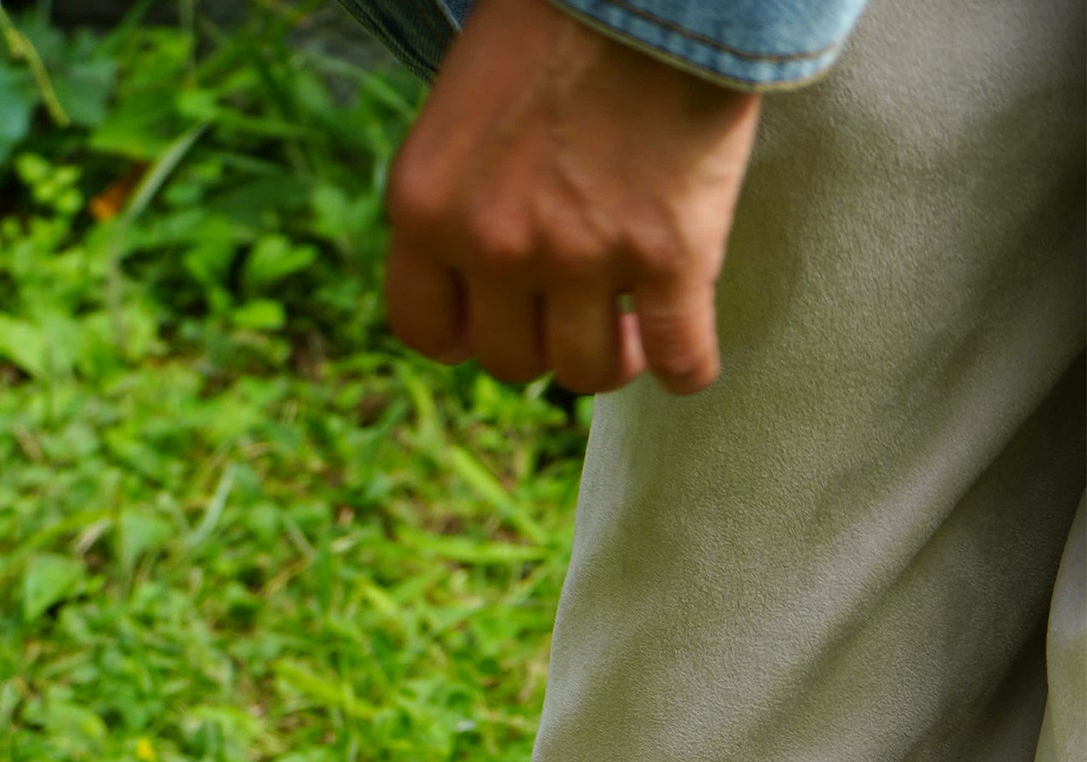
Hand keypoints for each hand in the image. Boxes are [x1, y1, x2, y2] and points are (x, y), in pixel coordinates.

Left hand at [385, 0, 760, 393]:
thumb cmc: (558, 13)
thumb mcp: (465, 103)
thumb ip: (464, 191)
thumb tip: (485, 276)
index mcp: (426, 206)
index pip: (427, 330)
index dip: (468, 334)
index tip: (502, 316)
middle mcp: (493, 243)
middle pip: (510, 360)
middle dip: (543, 341)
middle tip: (578, 306)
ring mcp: (581, 254)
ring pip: (586, 373)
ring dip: (611, 359)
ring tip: (631, 326)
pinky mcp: (669, 254)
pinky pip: (680, 359)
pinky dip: (687, 368)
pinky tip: (688, 355)